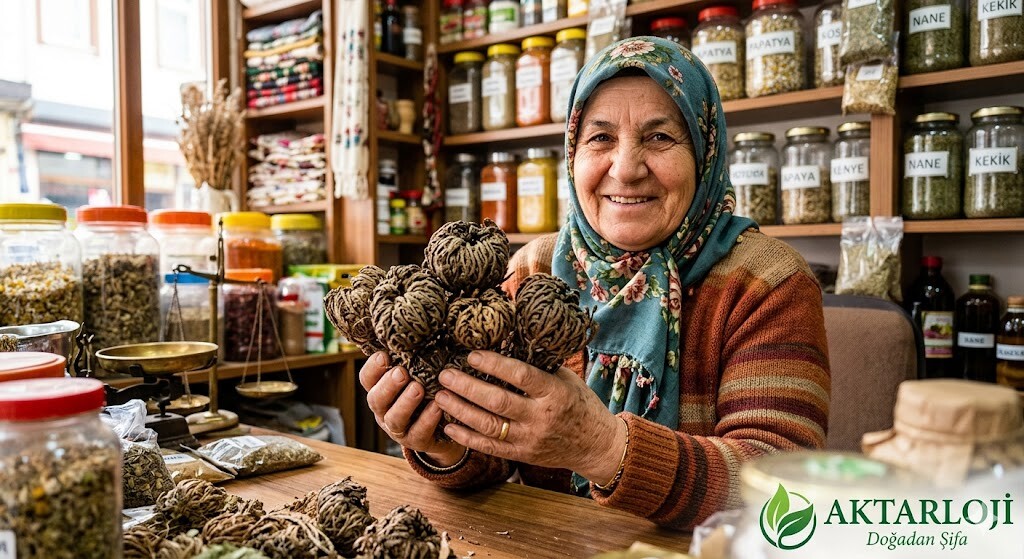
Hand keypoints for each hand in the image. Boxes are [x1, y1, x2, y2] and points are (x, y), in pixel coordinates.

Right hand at [360, 352, 465, 465]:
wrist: (442, 427)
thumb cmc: (426, 392)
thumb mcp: (416, 374)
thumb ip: (412, 359)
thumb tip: (414, 326)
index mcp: (380, 390)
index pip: (367, 379)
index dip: (373, 368)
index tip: (384, 355)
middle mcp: (384, 410)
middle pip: (376, 399)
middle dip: (388, 385)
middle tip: (401, 372)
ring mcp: (398, 429)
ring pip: (394, 418)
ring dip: (405, 403)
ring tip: (418, 388)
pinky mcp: (416, 441)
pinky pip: (418, 433)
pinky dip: (427, 419)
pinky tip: (438, 406)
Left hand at [435, 351, 626, 484]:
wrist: (595, 445)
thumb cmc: (579, 404)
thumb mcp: (566, 379)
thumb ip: (539, 366)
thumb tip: (506, 342)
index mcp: (554, 393)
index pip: (521, 376)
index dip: (494, 364)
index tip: (472, 354)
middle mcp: (541, 417)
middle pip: (498, 401)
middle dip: (467, 387)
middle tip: (445, 374)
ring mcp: (530, 439)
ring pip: (488, 425)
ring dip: (461, 409)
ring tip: (441, 396)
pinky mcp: (522, 455)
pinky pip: (489, 447)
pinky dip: (467, 437)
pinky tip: (449, 425)